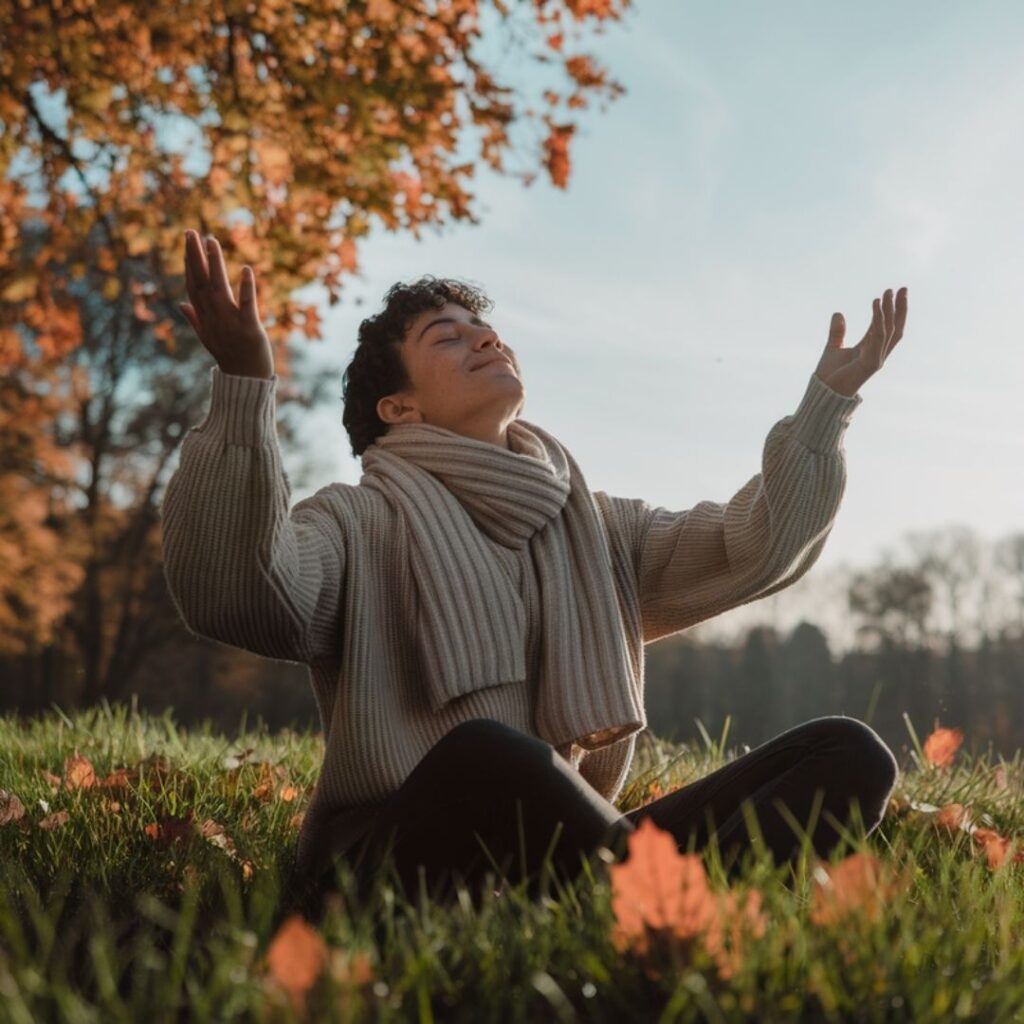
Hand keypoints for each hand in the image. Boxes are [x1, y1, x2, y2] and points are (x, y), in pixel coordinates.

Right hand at [180, 230, 274, 379]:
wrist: (246, 381)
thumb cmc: (229, 358)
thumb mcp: (207, 338)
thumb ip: (194, 318)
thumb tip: (181, 304)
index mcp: (205, 318)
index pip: (193, 286)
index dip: (188, 264)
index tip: (187, 243)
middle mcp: (214, 317)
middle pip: (201, 282)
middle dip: (194, 256)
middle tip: (191, 231)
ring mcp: (231, 322)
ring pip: (220, 288)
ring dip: (215, 264)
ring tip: (211, 241)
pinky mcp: (250, 328)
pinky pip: (248, 305)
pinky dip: (246, 288)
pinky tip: (246, 269)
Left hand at [815, 287, 907, 397]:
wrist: (823, 393)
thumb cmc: (829, 375)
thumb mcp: (833, 348)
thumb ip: (837, 332)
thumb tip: (838, 313)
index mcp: (870, 349)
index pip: (886, 326)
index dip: (890, 309)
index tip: (891, 291)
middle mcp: (877, 353)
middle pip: (895, 327)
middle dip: (900, 308)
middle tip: (902, 288)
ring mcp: (876, 359)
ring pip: (889, 330)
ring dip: (889, 310)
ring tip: (886, 293)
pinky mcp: (871, 363)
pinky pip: (878, 338)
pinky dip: (878, 321)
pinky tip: (876, 306)